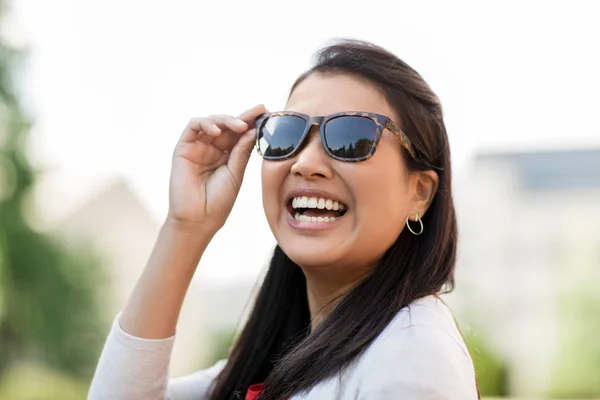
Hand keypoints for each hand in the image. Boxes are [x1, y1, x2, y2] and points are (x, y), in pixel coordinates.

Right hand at [167, 104, 266, 232]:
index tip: (266, 112)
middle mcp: (212, 149)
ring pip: (211, 122)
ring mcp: (197, 147)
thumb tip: (252, 130)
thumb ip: (241, 151)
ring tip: (240, 125)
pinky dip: (206, 123)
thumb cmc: (218, 201)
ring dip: (226, 119)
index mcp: (227, 156)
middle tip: (259, 112)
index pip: (239, 134)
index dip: (252, 122)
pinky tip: (218, 131)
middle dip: (243, 117)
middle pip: (227, 125)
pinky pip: (193, 127)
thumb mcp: (235, 174)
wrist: (198, 220)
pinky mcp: (183, 148)